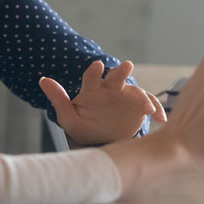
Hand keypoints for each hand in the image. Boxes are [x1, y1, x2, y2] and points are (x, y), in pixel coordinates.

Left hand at [40, 60, 166, 144]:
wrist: (102, 138)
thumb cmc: (84, 125)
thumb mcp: (69, 117)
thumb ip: (58, 99)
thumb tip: (43, 80)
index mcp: (93, 89)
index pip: (92, 77)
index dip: (94, 71)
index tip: (96, 65)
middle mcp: (111, 89)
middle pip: (117, 77)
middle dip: (121, 72)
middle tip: (127, 66)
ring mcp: (127, 97)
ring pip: (136, 92)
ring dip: (142, 97)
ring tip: (147, 107)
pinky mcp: (140, 107)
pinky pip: (150, 106)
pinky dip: (157, 110)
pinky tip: (160, 119)